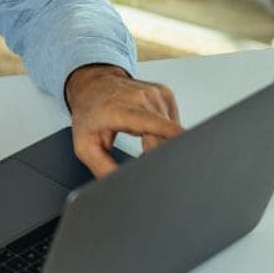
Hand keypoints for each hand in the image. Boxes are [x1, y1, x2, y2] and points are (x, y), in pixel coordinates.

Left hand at [65, 64, 182, 176]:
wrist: (92, 85)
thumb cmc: (89, 115)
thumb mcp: (85, 146)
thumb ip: (103, 168)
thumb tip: (123, 186)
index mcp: (120, 109)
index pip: (154, 123)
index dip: (172, 136)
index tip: (188, 148)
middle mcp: (141, 97)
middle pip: (165, 135)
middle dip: (159, 155)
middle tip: (142, 159)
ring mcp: (156, 94)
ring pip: (172, 131)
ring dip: (160, 144)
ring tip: (141, 143)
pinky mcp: (165, 94)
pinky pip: (173, 122)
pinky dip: (164, 132)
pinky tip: (148, 130)